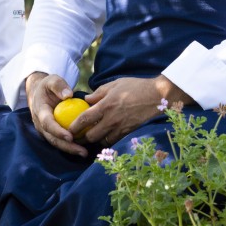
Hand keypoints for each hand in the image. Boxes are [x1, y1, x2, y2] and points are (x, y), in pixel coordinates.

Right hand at [26, 72, 89, 156]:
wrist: (38, 93)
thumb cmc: (48, 86)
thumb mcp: (52, 80)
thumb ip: (58, 85)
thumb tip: (68, 95)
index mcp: (40, 111)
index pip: (48, 124)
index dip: (58, 131)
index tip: (70, 137)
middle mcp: (41, 124)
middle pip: (53, 138)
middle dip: (67, 147)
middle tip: (82, 151)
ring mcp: (45, 130)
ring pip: (56, 143)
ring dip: (70, 149)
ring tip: (84, 153)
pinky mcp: (51, 133)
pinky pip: (60, 141)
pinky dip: (70, 146)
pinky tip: (83, 148)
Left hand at [78, 76, 194, 146]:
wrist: (157, 96)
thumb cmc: (135, 87)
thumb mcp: (114, 84)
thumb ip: (98, 93)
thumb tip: (86, 100)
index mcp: (106, 105)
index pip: (85, 119)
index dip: (74, 126)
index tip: (68, 130)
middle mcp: (112, 119)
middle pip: (91, 136)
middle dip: (83, 137)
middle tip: (78, 136)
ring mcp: (121, 127)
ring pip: (102, 141)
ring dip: (96, 140)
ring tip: (91, 136)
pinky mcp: (129, 132)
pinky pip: (114, 141)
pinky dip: (107, 140)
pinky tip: (105, 136)